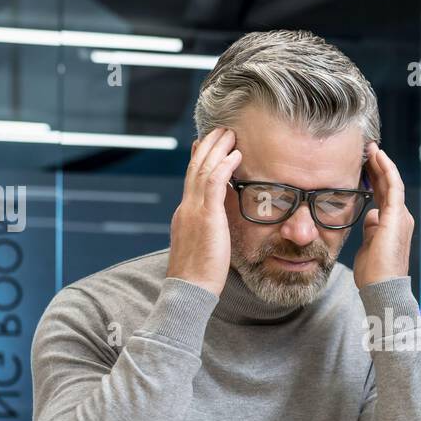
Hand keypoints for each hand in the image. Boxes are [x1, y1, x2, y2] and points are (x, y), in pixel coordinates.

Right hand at [166, 127, 241, 294]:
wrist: (189, 290)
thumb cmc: (199, 276)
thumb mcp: (202, 246)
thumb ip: (207, 230)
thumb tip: (216, 225)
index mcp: (184, 215)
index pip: (191, 180)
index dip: (197, 160)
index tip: (203, 145)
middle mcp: (186, 208)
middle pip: (195, 168)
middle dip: (207, 146)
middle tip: (219, 130)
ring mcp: (194, 211)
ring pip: (203, 170)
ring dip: (218, 149)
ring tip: (230, 134)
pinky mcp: (206, 217)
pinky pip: (215, 183)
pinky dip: (224, 166)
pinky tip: (236, 155)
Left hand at [353, 144, 412, 288]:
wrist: (381, 287)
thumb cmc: (373, 274)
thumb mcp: (368, 246)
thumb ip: (370, 230)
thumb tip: (369, 217)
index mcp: (392, 225)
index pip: (382, 195)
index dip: (373, 178)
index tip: (362, 165)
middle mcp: (400, 218)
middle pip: (387, 185)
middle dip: (377, 166)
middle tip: (366, 149)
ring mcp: (400, 216)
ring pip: (391, 182)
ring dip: (381, 163)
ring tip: (371, 148)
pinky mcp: (397, 216)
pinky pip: (393, 186)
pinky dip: (386, 169)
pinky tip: (378, 156)